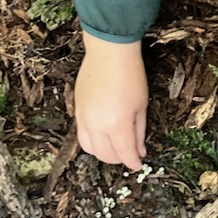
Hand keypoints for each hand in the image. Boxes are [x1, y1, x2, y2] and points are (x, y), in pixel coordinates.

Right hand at [75, 32, 147, 169]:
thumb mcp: (141, 105)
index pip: (124, 153)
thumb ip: (139, 131)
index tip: (139, 164)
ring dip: (103, 153)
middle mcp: (96, 125)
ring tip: (115, 148)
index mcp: (117, 124)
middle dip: (119, 159)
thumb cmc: (130, 75)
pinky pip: (81, 135)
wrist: (109, 52)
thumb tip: (139, 151)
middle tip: (130, 155)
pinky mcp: (76, 110)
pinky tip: (102, 136)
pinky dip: (92, 141)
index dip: (133, 162)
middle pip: (105, 155)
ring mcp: (83, 118)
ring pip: (89, 148)